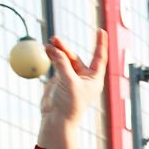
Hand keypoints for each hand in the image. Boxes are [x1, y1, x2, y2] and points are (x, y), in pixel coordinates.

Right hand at [37, 30, 106, 148]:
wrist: (58, 118)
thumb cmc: (70, 104)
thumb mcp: (68, 82)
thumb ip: (62, 64)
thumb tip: (54, 49)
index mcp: (94, 79)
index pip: (99, 58)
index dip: (101, 44)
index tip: (102, 30)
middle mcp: (84, 77)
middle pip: (76, 56)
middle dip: (65, 48)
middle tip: (54, 39)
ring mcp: (71, 77)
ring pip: (65, 59)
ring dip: (57, 51)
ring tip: (48, 45)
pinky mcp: (60, 78)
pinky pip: (56, 63)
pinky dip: (51, 56)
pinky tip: (46, 50)